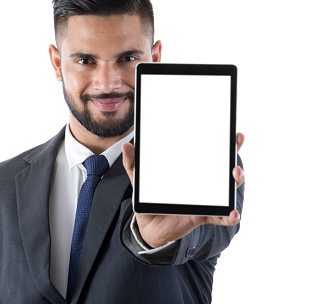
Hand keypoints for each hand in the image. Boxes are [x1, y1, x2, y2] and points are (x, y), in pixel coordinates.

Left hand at [122, 133, 245, 248]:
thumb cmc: (150, 200)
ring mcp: (205, 199)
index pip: (210, 154)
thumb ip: (134, 165)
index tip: (234, 134)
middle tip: (234, 149)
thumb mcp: (141, 181)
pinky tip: (233, 212)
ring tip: (235, 174)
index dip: (225, 143)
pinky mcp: (202, 215)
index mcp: (190, 171)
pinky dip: (228, 215)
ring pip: (227, 189)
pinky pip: (219, 216)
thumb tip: (126, 146)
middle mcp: (203, 183)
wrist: (148, 227)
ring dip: (235, 180)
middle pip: (225, 169)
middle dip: (234, 157)